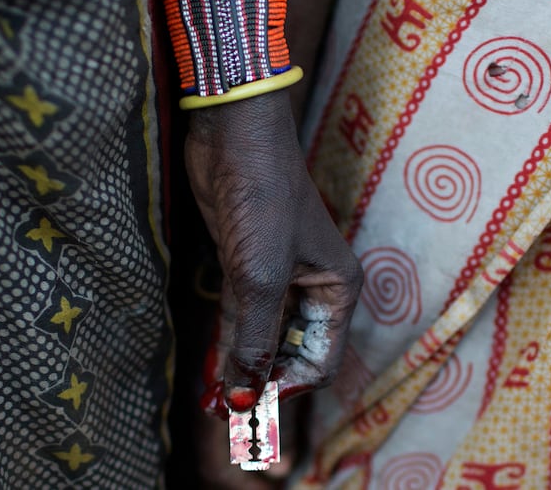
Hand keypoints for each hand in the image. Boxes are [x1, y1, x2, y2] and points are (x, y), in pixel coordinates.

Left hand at [185, 89, 363, 413]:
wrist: (234, 137)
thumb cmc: (263, 199)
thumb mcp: (262, 277)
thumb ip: (256, 340)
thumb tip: (246, 399)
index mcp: (336, 291)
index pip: (318, 360)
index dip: (287, 388)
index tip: (251, 404)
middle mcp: (313, 288)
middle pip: (291, 352)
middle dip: (262, 382)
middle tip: (225, 411)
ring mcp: (278, 277)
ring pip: (264, 337)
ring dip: (242, 367)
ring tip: (214, 400)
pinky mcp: (246, 265)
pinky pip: (243, 316)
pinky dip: (230, 341)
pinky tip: (214, 367)